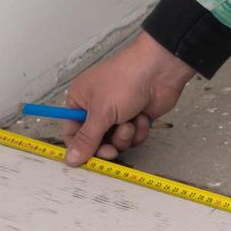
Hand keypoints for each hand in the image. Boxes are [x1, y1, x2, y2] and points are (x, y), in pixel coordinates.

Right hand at [62, 31, 194, 165]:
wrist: (159, 70)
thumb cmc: (126, 79)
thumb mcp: (100, 112)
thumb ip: (86, 139)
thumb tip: (70, 158)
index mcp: (80, 101)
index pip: (71, 132)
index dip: (79, 148)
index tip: (88, 160)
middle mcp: (97, 108)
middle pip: (95, 142)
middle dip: (106, 145)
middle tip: (112, 150)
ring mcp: (117, 114)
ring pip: (116, 142)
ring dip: (125, 136)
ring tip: (130, 122)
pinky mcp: (135, 118)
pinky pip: (133, 138)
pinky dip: (139, 131)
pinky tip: (142, 117)